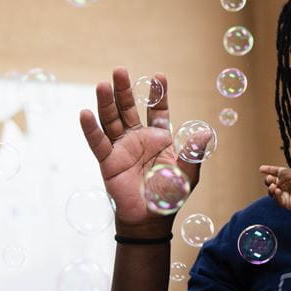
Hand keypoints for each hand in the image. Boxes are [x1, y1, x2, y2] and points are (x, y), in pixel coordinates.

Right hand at [79, 67, 204, 237]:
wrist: (150, 220)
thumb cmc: (170, 196)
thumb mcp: (186, 173)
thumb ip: (193, 153)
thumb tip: (206, 133)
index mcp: (160, 138)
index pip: (157, 110)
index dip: (158, 94)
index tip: (159, 75)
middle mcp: (139, 139)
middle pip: (129, 108)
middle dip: (125, 90)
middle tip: (120, 70)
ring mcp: (122, 148)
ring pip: (111, 120)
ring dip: (106, 102)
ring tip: (102, 84)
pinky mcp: (107, 161)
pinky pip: (97, 142)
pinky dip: (90, 128)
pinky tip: (85, 113)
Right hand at [259, 165, 290, 210]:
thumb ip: (280, 172)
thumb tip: (270, 174)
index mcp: (285, 176)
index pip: (274, 172)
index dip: (268, 170)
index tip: (261, 169)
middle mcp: (283, 185)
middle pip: (270, 182)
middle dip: (268, 180)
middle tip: (270, 179)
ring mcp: (283, 194)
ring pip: (271, 192)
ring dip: (270, 188)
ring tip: (273, 186)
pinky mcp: (284, 202)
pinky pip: (276, 199)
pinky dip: (275, 195)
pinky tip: (277, 191)